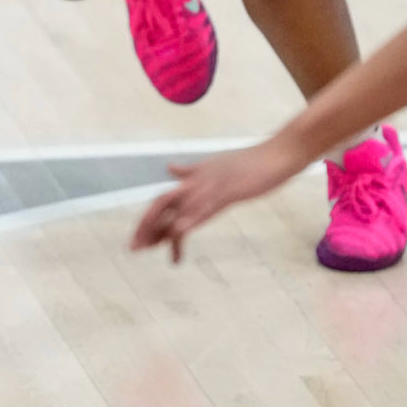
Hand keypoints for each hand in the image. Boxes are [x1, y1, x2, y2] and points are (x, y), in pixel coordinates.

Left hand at [129, 136, 298, 262]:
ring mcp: (206, 189)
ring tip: (145, 251)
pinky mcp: (220, 196)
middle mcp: (194, 182)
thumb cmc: (250, 162)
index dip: (149, 218)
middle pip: (159, 204)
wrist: (274, 155)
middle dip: (143, 226)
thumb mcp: (215, 163)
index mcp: (192, 176)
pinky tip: (175, 250)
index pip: (164, 199)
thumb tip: (170, 168)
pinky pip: (193, 217)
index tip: (140, 238)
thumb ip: (191, 169)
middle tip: (133, 248)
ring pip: (172, 213)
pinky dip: (180, 235)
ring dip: (156, 233)